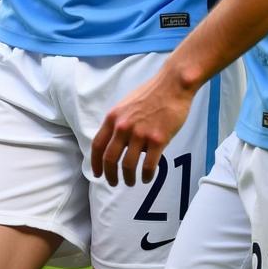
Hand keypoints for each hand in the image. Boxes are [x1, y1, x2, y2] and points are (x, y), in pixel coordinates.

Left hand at [90, 68, 194, 186]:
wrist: (172, 85)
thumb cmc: (151, 93)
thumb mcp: (126, 105)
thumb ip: (119, 122)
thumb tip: (116, 142)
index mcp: (113, 117)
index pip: (98, 145)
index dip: (95, 163)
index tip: (97, 173)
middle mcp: (123, 127)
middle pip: (110, 159)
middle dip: (110, 175)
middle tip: (113, 183)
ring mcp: (140, 134)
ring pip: (128, 166)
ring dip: (128, 178)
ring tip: (131, 182)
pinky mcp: (157, 140)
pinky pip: (148, 166)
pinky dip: (146, 176)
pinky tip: (147, 178)